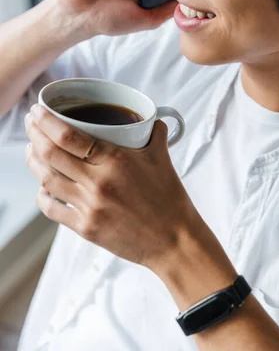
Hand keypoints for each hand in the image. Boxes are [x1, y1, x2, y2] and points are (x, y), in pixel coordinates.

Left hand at [24, 104, 202, 272]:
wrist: (174, 240)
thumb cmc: (169, 198)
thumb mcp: (163, 158)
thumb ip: (155, 133)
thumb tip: (151, 118)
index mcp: (115, 160)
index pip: (69, 136)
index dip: (46, 122)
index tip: (37, 111)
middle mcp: (97, 182)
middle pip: (51, 154)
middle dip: (34, 135)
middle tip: (31, 124)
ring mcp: (89, 206)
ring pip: (47, 179)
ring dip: (34, 162)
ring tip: (32, 150)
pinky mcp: (85, 228)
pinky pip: (53, 209)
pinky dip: (42, 195)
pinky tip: (42, 187)